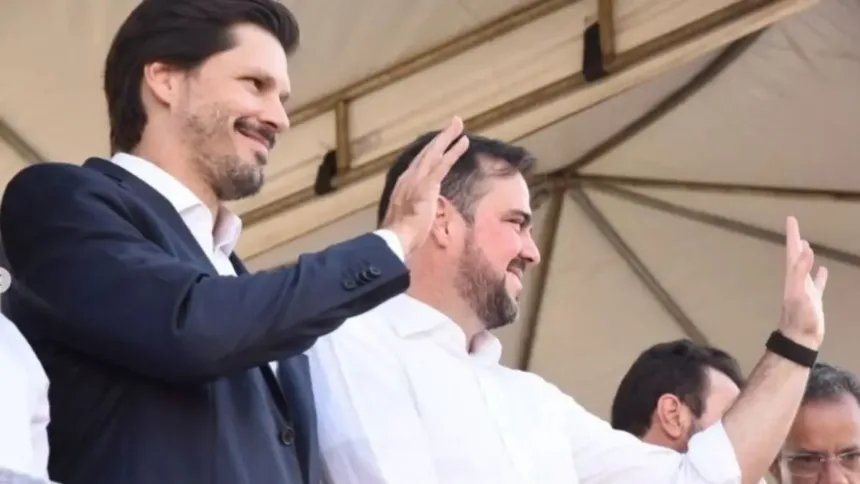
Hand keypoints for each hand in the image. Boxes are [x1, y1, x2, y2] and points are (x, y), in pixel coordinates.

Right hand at [381, 116, 469, 257]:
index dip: (431, 150)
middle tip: (454, 124)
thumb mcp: (407, 218)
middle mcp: (409, 177)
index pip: (420, 162)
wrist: (395, 239)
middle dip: (442, 137)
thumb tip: (419, 213)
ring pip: (435, 152)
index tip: (441, 142)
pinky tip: (463, 141)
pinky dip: (453, 151)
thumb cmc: (400, 235)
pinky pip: (442, 164)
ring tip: (459, 124)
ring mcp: (417, 179)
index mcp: (404, 184)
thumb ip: (414, 209)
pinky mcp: (427, 185)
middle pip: (427, 151)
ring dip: (448, 137)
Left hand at [778, 216, 827, 348]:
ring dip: (806, 256)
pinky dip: (820, 276)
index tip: (790, 219)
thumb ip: (800, 272)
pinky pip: (818, 284)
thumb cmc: (800, 317)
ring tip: (806, 244)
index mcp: (793, 277)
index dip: (792, 235)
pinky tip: (824, 270)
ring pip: (805, 269)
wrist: (801, 339)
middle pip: (796, 256)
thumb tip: (805, 250)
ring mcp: (806, 291)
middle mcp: (797, 281)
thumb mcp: (800, 293)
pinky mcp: (814, 300)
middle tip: (794, 226)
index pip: (792, 252)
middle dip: (795, 241)